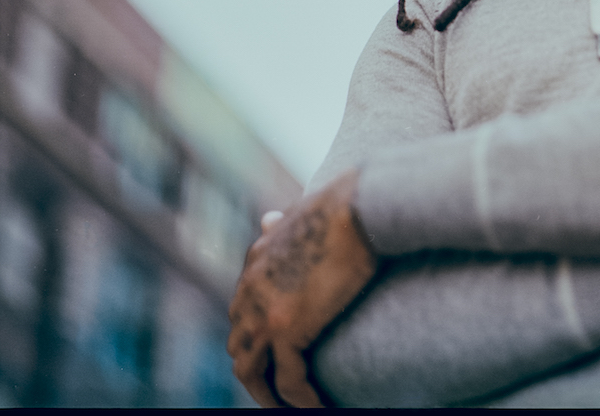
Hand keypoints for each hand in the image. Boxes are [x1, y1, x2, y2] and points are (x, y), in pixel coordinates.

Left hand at [227, 170, 379, 406]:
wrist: (359, 206)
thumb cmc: (344, 203)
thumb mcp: (299, 211)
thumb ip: (281, 225)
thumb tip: (267, 219)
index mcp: (254, 263)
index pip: (242, 314)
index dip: (255, 339)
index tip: (276, 355)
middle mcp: (250, 291)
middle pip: (240, 347)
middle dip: (256, 372)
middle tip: (278, 391)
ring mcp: (265, 313)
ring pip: (252, 372)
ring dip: (269, 396)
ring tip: (291, 408)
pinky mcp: (288, 329)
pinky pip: (288, 380)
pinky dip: (300, 399)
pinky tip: (318, 406)